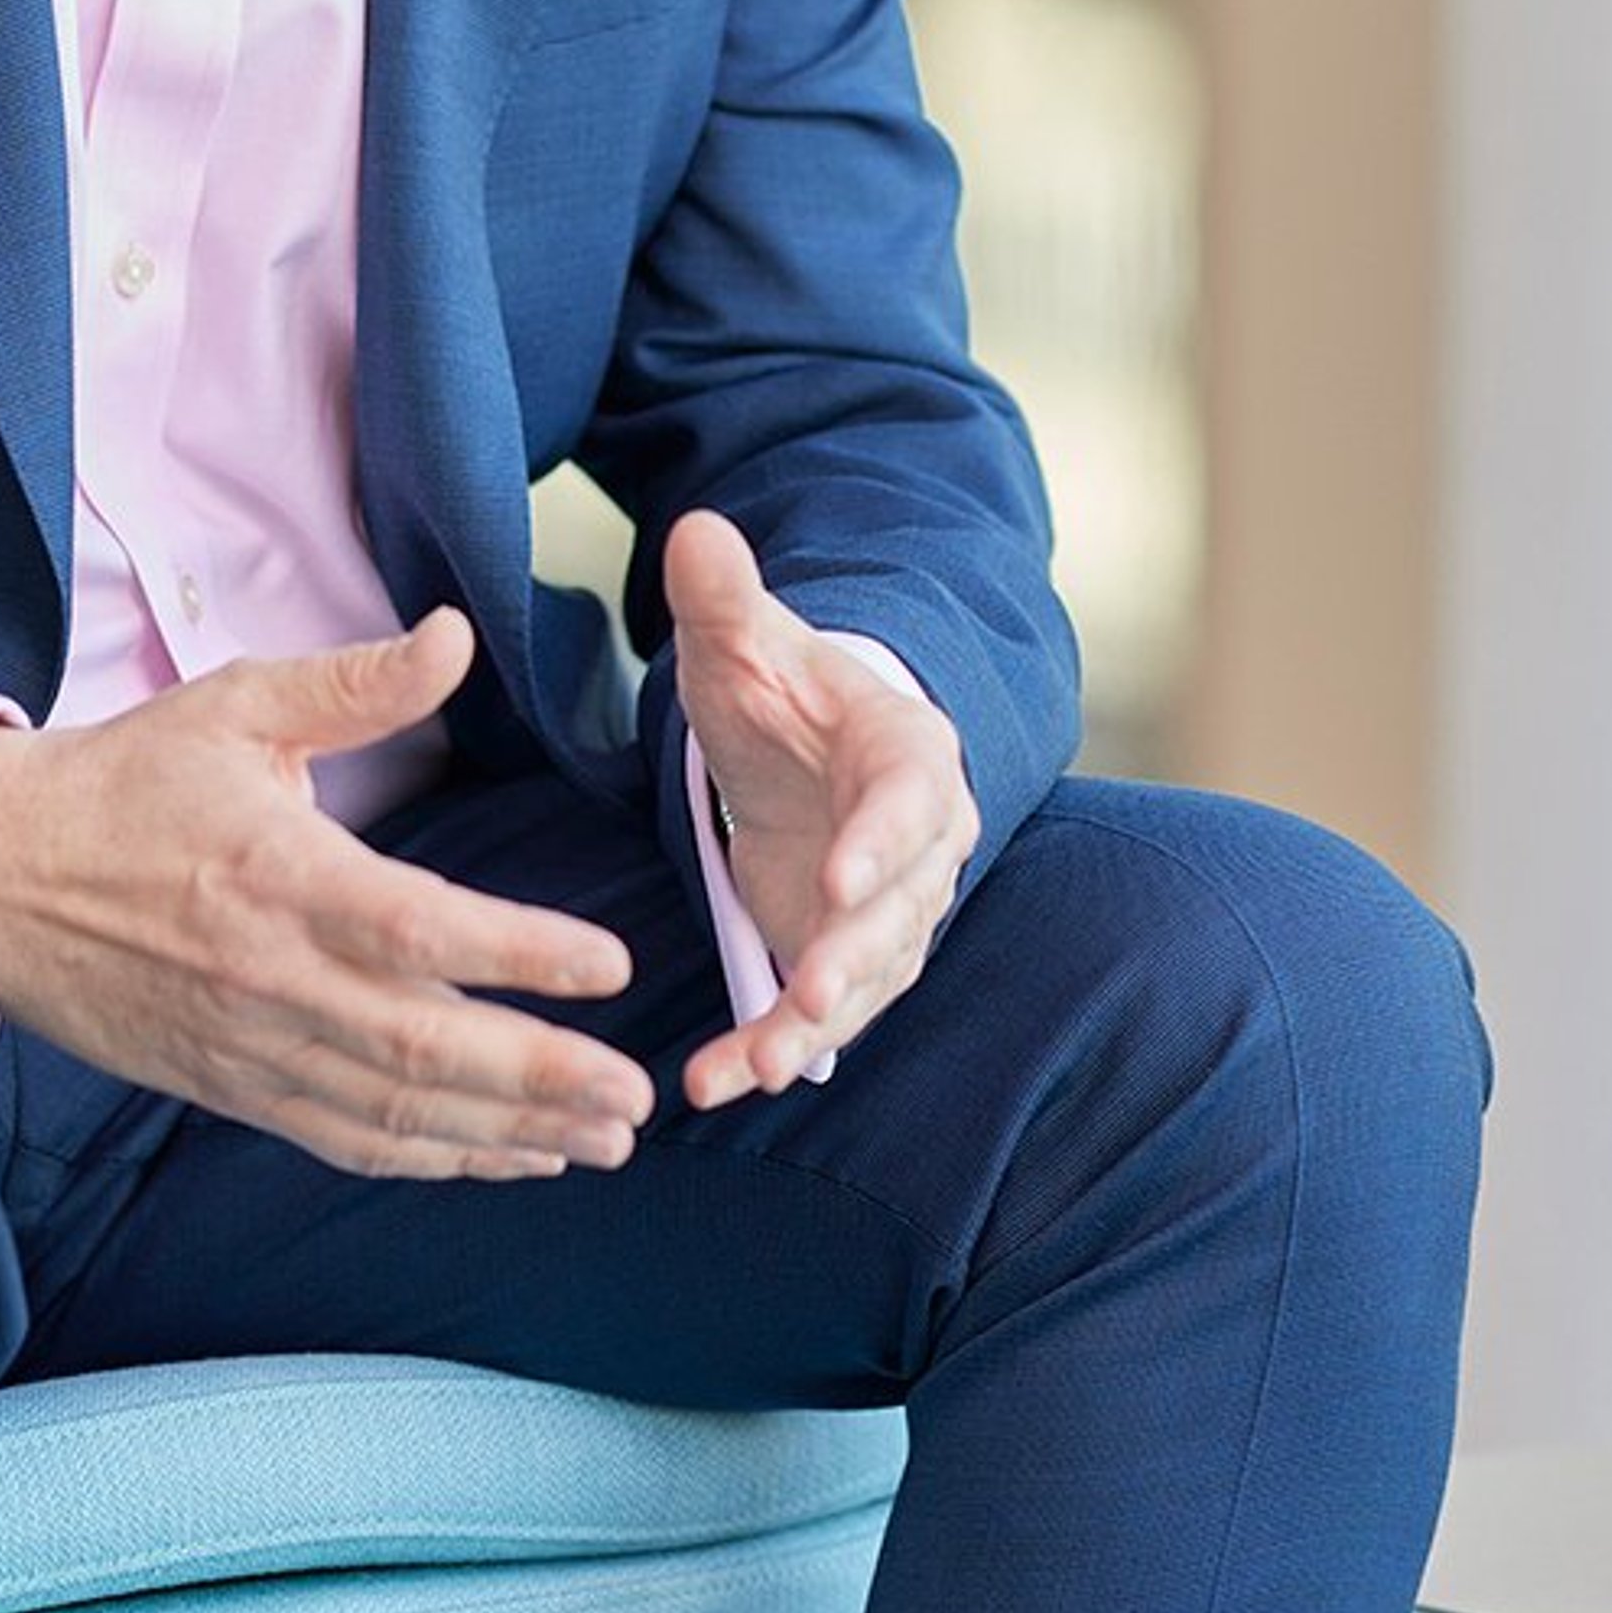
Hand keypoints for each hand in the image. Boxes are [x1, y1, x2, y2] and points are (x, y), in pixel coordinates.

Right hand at [0, 608, 654, 1180]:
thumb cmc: (122, 781)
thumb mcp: (234, 704)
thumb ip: (354, 682)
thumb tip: (457, 633)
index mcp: (278, 873)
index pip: (418, 928)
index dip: (519, 954)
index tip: (608, 966)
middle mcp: (270, 977)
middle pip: (423, 1050)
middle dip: (541, 1080)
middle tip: (637, 1095)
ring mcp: (250, 1047)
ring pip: (396, 1113)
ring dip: (508, 1136)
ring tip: (602, 1141)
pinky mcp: (231, 1088)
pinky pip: (346, 1141)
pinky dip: (433, 1159)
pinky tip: (507, 1156)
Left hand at [664, 507, 978, 1110]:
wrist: (798, 749)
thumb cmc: (780, 689)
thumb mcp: (743, 643)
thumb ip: (722, 598)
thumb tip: (694, 529)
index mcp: (906, 756)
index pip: (909, 802)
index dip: (882, 844)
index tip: (842, 882)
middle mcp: (917, 845)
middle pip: (902, 908)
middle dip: (858, 956)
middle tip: (812, 996)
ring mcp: (886, 913)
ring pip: (869, 978)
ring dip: (816, 1023)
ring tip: (762, 1064)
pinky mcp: (843, 960)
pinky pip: (817, 1015)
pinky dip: (768, 1048)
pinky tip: (714, 1082)